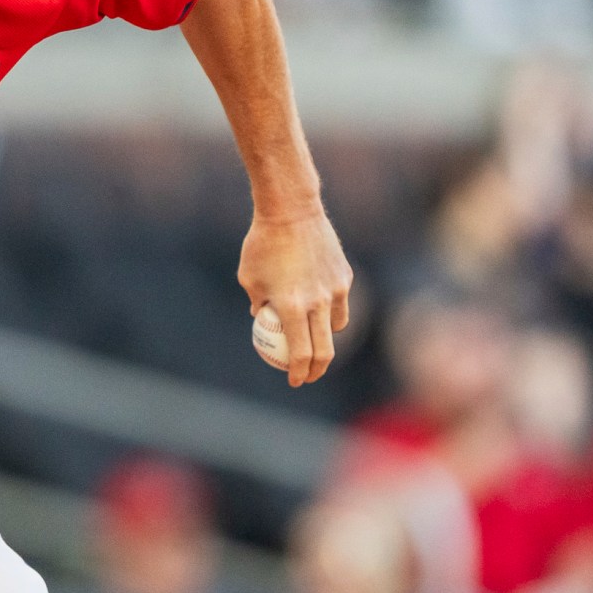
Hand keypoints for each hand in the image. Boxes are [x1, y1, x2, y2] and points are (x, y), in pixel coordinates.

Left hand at [237, 208, 351, 386]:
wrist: (292, 211)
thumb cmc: (261, 244)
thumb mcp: (248, 278)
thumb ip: (258, 303)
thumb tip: (263, 319)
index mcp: (291, 306)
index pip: (300, 353)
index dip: (298, 373)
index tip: (294, 381)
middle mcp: (317, 302)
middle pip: (324, 351)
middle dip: (317, 370)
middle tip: (308, 376)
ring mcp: (334, 289)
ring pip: (334, 328)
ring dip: (325, 341)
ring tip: (314, 345)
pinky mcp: (344, 276)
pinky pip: (339, 304)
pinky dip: (330, 313)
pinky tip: (320, 314)